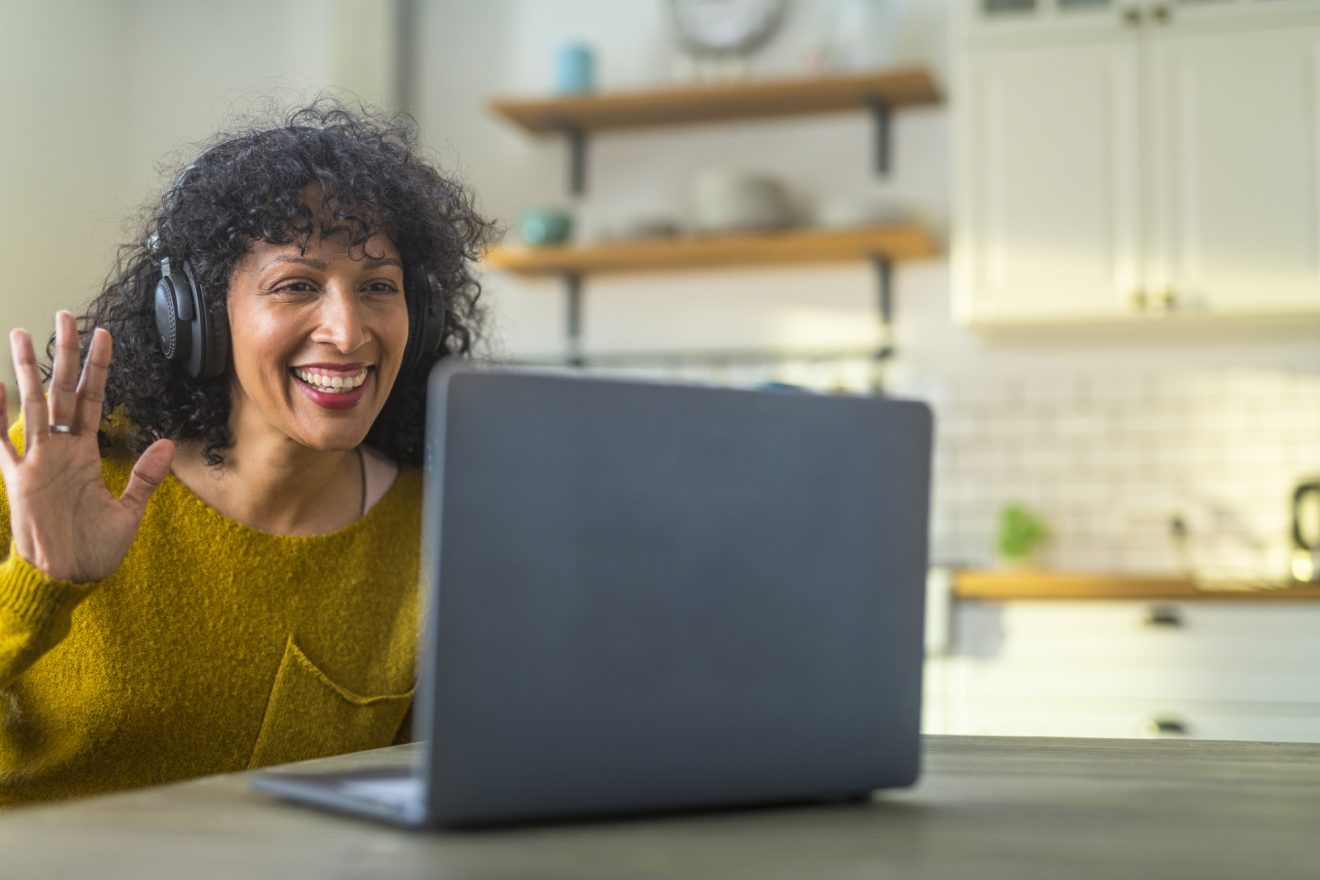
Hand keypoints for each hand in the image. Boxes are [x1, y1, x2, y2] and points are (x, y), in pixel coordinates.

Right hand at [0, 312, 174, 582]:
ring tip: (21, 333)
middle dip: (65, 354)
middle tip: (66, 315)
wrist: (67, 579)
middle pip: (63, 391)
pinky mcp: (17, 480)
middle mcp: (60, 450)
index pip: (93, 400)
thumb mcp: (128, 511)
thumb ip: (144, 477)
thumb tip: (167, 444)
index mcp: (86, 454)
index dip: (99, 369)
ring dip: (28, 370)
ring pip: (33, 406)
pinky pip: (1, 443)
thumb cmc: (96, 550)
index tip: (104, 336)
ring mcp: (37, 461)